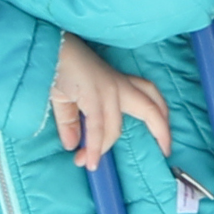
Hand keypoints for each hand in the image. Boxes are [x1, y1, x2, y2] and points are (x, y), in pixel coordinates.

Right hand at [47, 33, 174, 170]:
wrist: (46, 48)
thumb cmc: (57, 67)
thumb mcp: (66, 100)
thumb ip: (71, 123)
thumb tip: (72, 145)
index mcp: (117, 82)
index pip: (148, 93)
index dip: (160, 114)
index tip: (164, 136)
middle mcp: (117, 85)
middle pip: (151, 106)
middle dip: (162, 129)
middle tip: (166, 150)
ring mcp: (107, 89)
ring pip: (116, 126)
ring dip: (102, 148)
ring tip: (90, 164)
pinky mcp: (93, 94)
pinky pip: (98, 126)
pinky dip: (94, 145)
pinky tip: (89, 160)